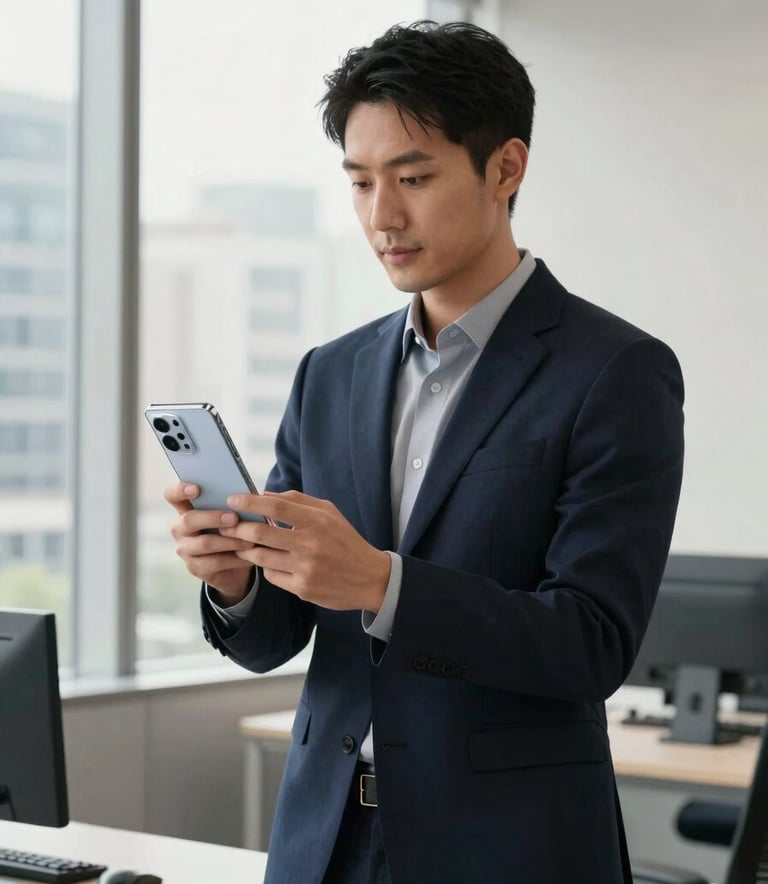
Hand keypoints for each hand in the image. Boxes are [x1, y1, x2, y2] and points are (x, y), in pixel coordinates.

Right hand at [164, 482, 257, 604]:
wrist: (234, 564)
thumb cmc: (232, 530)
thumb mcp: (232, 514)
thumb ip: (232, 504)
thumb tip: (249, 495)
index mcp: (187, 508)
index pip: (172, 495)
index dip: (180, 490)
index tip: (197, 489)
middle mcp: (180, 528)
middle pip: (188, 520)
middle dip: (213, 518)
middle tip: (234, 518)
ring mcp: (185, 549)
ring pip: (204, 543)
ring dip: (229, 541)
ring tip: (250, 540)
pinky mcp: (194, 567)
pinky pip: (215, 562)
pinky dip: (234, 558)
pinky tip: (248, 554)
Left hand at [219, 490, 390, 611]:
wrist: (370, 578)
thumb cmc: (345, 541)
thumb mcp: (329, 513)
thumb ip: (298, 501)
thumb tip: (264, 495)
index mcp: (317, 521)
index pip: (276, 506)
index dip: (250, 502)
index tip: (233, 499)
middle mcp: (310, 544)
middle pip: (261, 533)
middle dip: (237, 528)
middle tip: (226, 525)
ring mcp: (305, 569)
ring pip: (261, 557)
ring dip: (246, 549)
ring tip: (241, 544)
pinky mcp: (302, 589)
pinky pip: (272, 576)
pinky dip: (266, 568)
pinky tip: (269, 563)